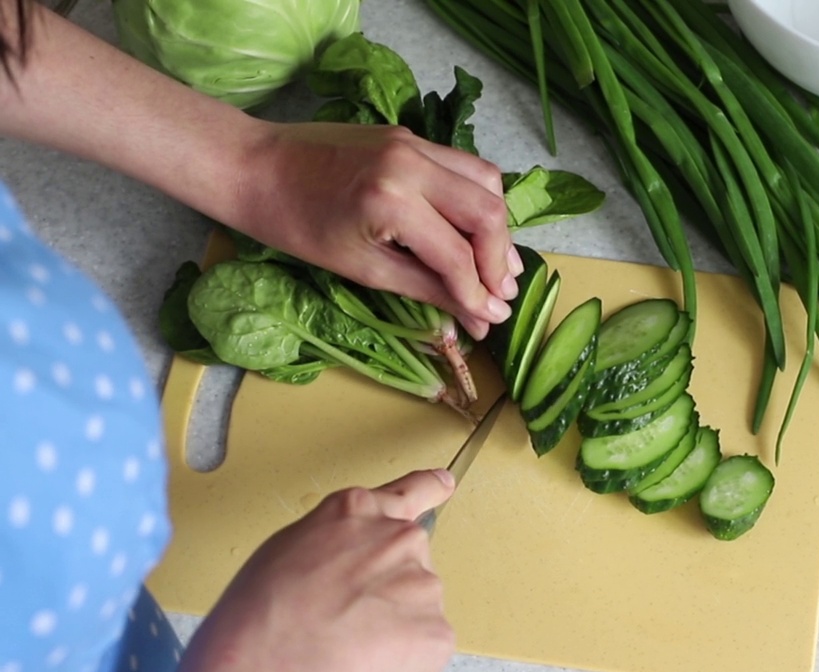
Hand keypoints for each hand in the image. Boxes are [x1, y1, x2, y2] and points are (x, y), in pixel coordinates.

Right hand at [160, 469, 457, 671]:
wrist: (276, 663)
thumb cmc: (261, 616)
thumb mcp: (284, 551)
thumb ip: (330, 545)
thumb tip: (341, 567)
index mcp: (355, 514)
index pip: (407, 491)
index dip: (429, 488)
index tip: (443, 483)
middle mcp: (397, 538)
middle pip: (408, 566)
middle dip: (386, 592)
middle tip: (345, 621)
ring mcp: (422, 582)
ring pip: (414, 612)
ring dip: (391, 631)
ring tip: (346, 648)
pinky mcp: (437, 628)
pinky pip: (423, 650)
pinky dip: (401, 664)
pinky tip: (365, 665)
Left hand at [231, 121, 520, 339]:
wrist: (251, 165)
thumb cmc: (293, 225)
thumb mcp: (361, 268)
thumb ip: (426, 288)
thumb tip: (476, 315)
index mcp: (389, 201)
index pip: (456, 255)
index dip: (478, 294)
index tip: (491, 321)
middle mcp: (411, 163)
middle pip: (486, 213)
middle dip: (500, 260)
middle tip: (500, 295)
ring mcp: (414, 142)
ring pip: (486, 181)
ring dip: (498, 227)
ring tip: (496, 264)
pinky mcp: (411, 136)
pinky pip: (464, 165)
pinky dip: (479, 200)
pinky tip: (474, 229)